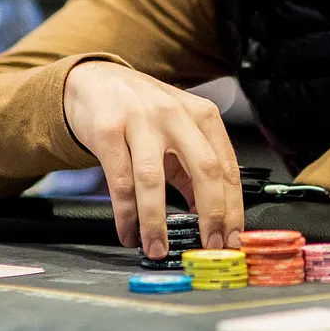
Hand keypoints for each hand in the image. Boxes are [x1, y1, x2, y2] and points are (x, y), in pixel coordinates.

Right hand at [63, 60, 243, 257]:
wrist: (96, 81)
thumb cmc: (144, 110)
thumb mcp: (179, 131)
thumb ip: (194, 169)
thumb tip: (209, 216)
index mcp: (202, 115)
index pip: (227, 167)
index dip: (233, 208)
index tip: (231, 238)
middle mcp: (176, 115)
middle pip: (203, 169)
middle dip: (211, 214)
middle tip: (208, 246)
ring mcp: (141, 121)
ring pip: (153, 180)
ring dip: (157, 223)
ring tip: (157, 249)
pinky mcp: (108, 132)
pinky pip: (120, 182)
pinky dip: (126, 215)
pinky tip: (129, 233)